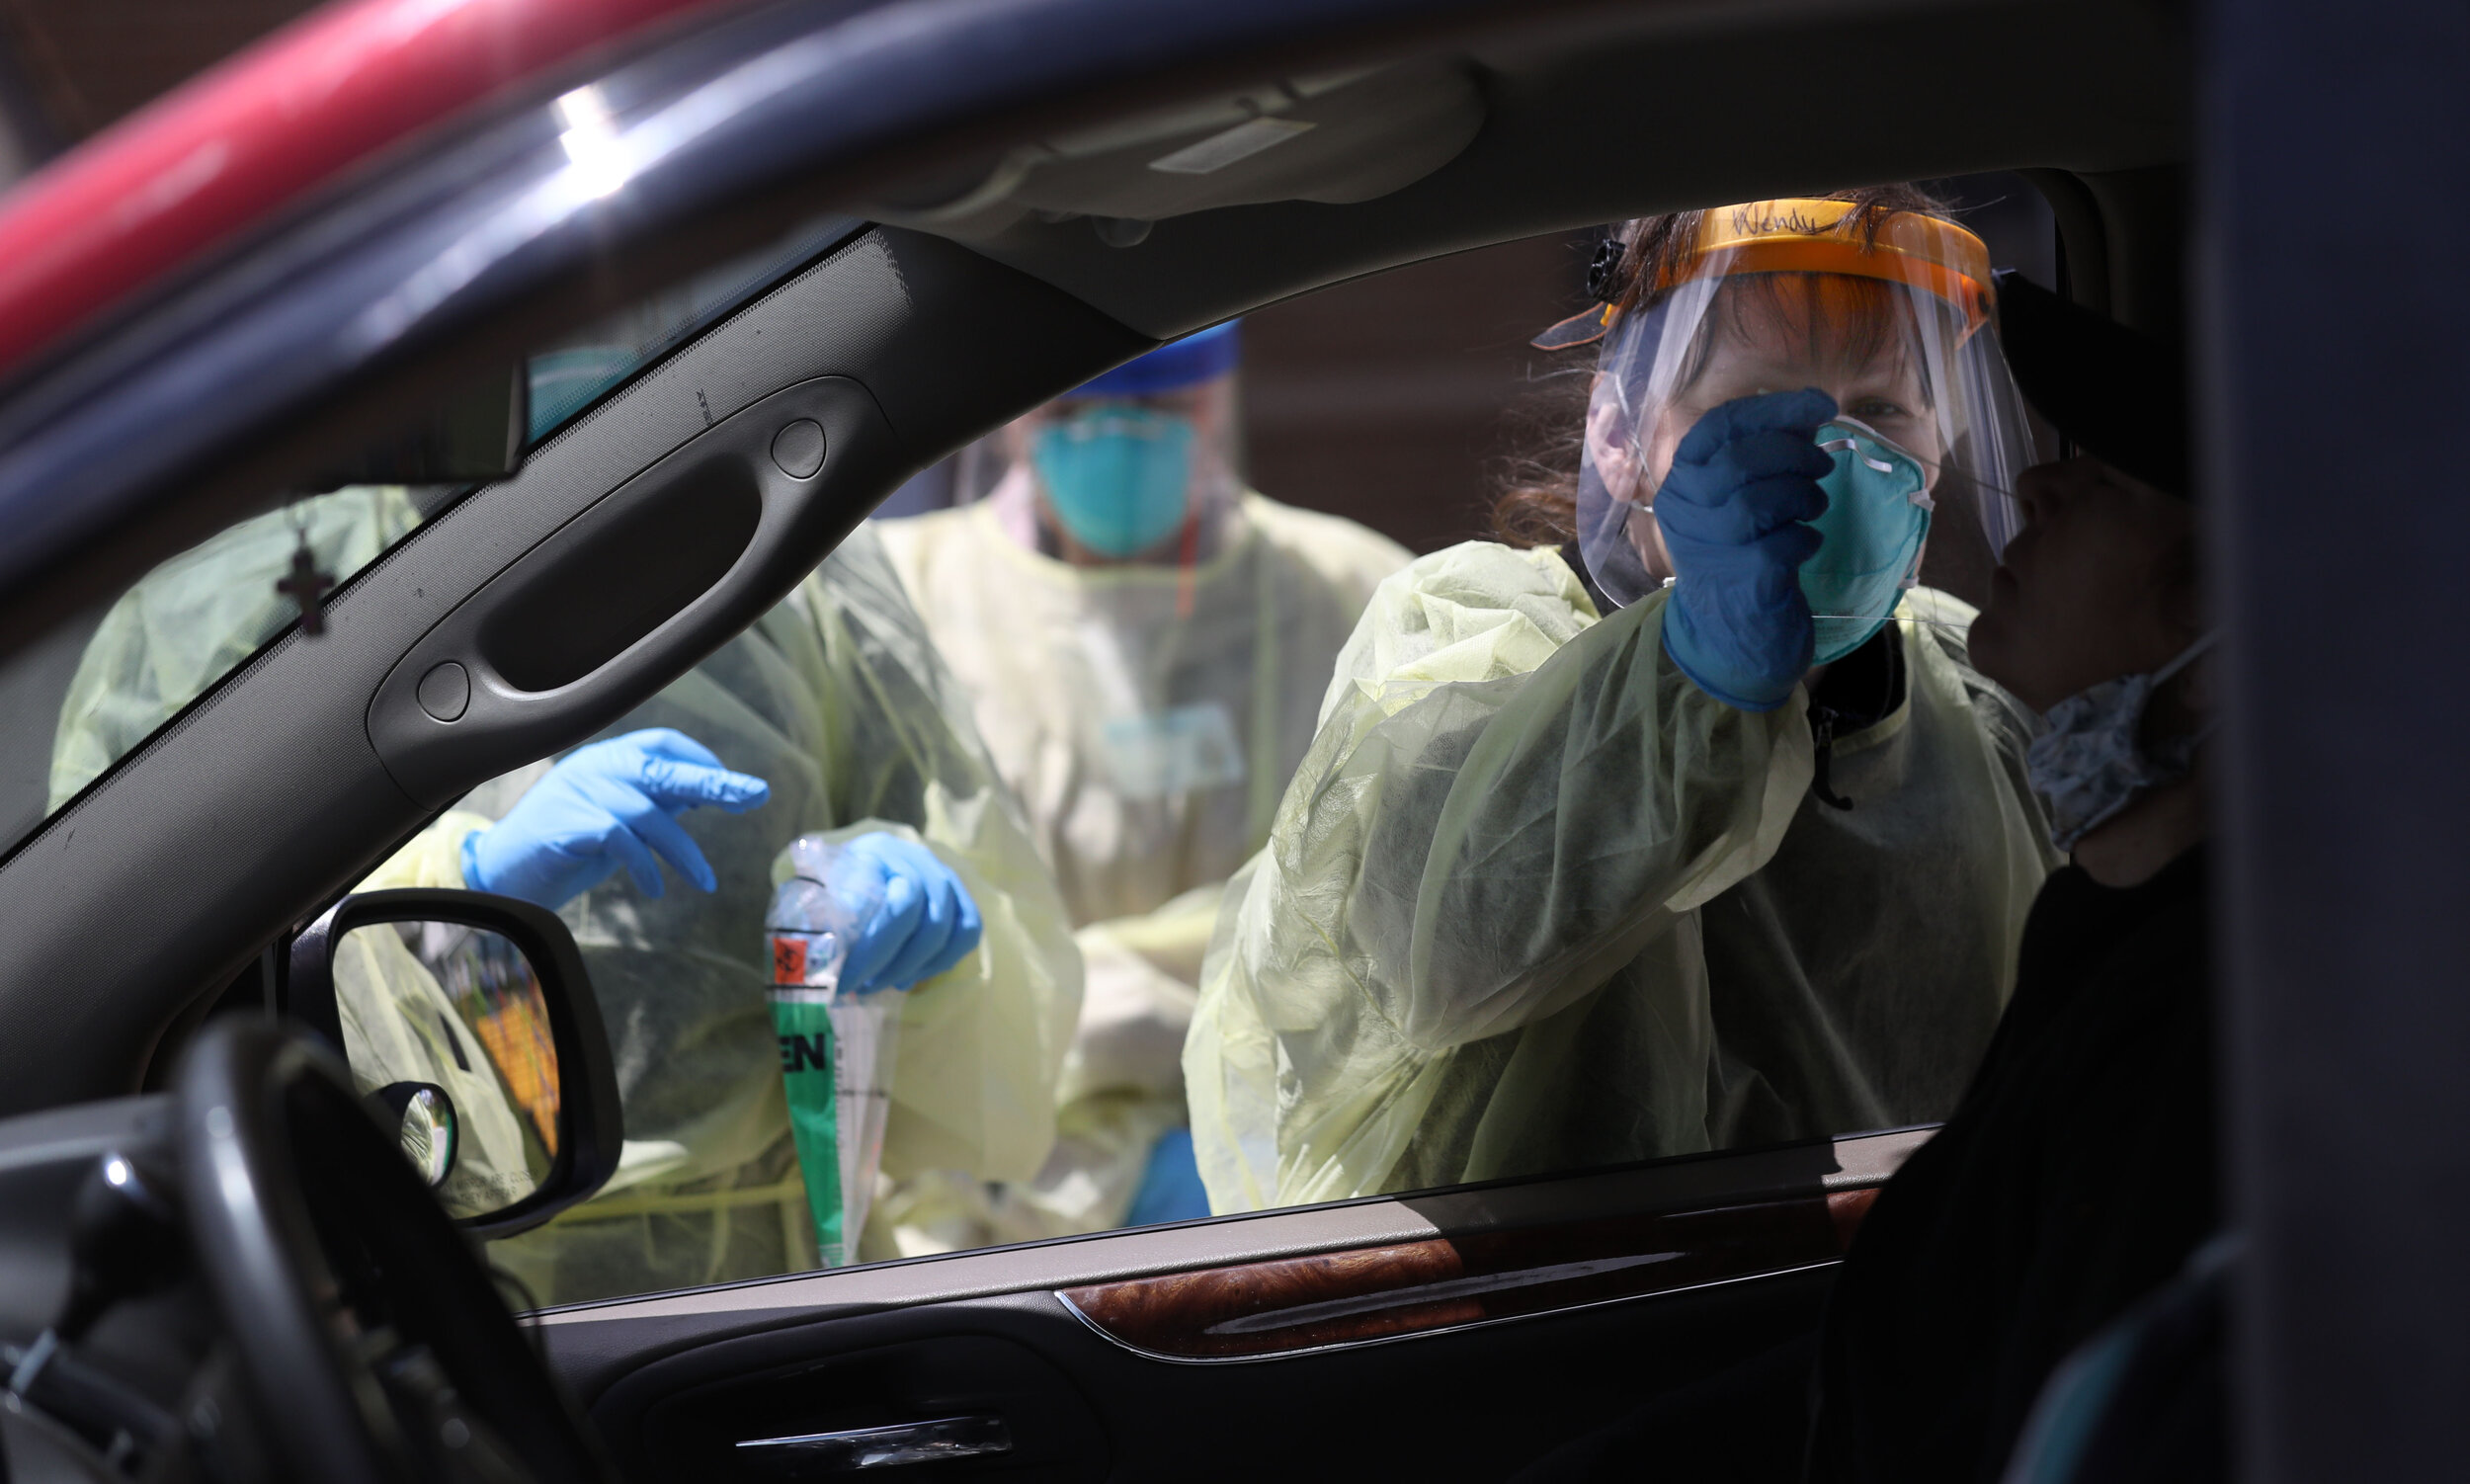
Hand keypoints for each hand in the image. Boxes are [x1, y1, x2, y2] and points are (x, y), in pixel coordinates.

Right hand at [462, 729, 769, 909]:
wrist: (498, 878)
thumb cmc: (560, 850)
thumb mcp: (613, 821)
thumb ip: (650, 803)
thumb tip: (699, 793)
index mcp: (604, 760)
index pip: (661, 743)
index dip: (701, 760)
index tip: (734, 787)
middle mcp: (593, 768)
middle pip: (664, 768)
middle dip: (715, 782)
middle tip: (755, 795)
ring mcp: (579, 794)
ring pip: (649, 813)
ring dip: (684, 851)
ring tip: (705, 882)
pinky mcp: (568, 826)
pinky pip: (622, 841)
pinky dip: (645, 867)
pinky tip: (655, 888)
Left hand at [815, 833, 982, 992]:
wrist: (860, 869)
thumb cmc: (834, 889)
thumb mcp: (817, 897)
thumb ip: (822, 920)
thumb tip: (822, 963)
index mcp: (875, 852)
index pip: (891, 900)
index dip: (873, 947)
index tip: (845, 979)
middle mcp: (916, 857)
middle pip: (921, 916)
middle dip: (891, 963)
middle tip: (861, 988)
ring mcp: (944, 875)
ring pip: (946, 929)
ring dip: (914, 967)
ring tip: (882, 984)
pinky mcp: (961, 896)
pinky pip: (967, 933)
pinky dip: (941, 962)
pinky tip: (912, 975)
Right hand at [1654, 388, 1836, 710]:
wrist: (1728, 637)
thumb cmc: (1738, 557)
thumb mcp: (1738, 499)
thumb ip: (1766, 455)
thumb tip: (1809, 412)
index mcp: (1681, 482)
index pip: (1721, 426)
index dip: (1775, 408)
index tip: (1822, 404)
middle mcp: (1685, 511)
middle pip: (1743, 459)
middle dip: (1797, 455)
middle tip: (1822, 467)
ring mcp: (1711, 548)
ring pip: (1762, 499)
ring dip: (1804, 496)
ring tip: (1812, 508)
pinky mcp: (1744, 582)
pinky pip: (1785, 543)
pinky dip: (1806, 539)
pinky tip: (1803, 546)